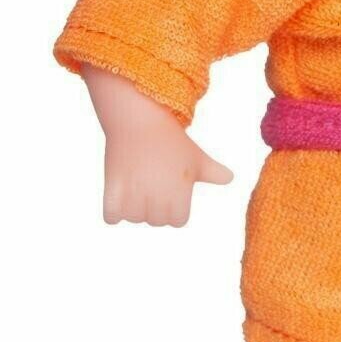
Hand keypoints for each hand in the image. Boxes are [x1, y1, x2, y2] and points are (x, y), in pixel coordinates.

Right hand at [82, 66, 232, 225]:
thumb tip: (230, 178)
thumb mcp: (195, 156)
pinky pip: (111, 217)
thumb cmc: (171, 141)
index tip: (170, 188)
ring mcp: (134, 193)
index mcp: (180, 193)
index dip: (174, 207)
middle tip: (151, 181)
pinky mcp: (112, 188)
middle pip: (155, 221)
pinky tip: (119, 192)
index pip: (177, 221)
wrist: (140, 119)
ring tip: (136, 182)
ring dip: (133, 207)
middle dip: (153, 206)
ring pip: (133, 218)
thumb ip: (212, 172)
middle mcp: (158, 196)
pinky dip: (113, 210)